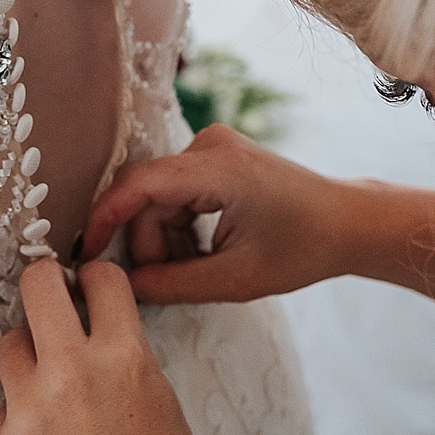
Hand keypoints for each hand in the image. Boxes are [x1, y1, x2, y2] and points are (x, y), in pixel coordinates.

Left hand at [0, 260, 201, 434]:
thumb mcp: (162, 410)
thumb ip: (130, 362)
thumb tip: (105, 334)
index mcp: (126, 361)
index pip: (103, 278)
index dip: (96, 277)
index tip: (91, 283)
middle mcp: (74, 373)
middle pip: (39, 285)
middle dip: (45, 283)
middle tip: (51, 293)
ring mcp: (31, 407)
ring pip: (11, 343)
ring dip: (28, 354)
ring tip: (48, 380)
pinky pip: (0, 406)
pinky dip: (16, 414)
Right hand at [82, 124, 350, 304]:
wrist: (347, 222)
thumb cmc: (303, 248)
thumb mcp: (236, 279)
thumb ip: (173, 285)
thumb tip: (123, 289)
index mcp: (217, 167)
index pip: (138, 185)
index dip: (105, 219)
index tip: (86, 255)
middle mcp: (209, 145)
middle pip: (147, 196)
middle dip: (150, 243)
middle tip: (169, 284)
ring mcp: (212, 146)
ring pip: (158, 196)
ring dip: (166, 237)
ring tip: (199, 268)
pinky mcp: (215, 155)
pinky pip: (175, 191)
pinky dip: (180, 225)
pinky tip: (205, 249)